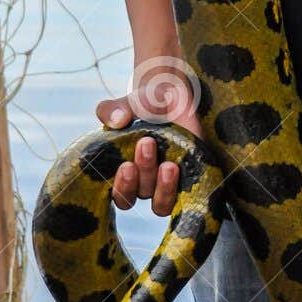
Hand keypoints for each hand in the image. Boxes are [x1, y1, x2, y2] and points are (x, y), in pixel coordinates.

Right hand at [95, 93, 203, 212]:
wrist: (177, 98)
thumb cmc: (146, 106)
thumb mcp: (127, 104)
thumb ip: (111, 110)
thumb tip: (116, 120)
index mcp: (123, 172)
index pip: (119, 195)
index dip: (122, 186)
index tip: (126, 164)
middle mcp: (143, 182)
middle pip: (139, 194)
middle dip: (143, 172)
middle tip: (147, 144)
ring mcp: (167, 184)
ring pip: (161, 204)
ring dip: (164, 187)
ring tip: (169, 165)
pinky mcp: (189, 180)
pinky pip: (186, 197)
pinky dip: (183, 187)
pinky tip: (182, 169)